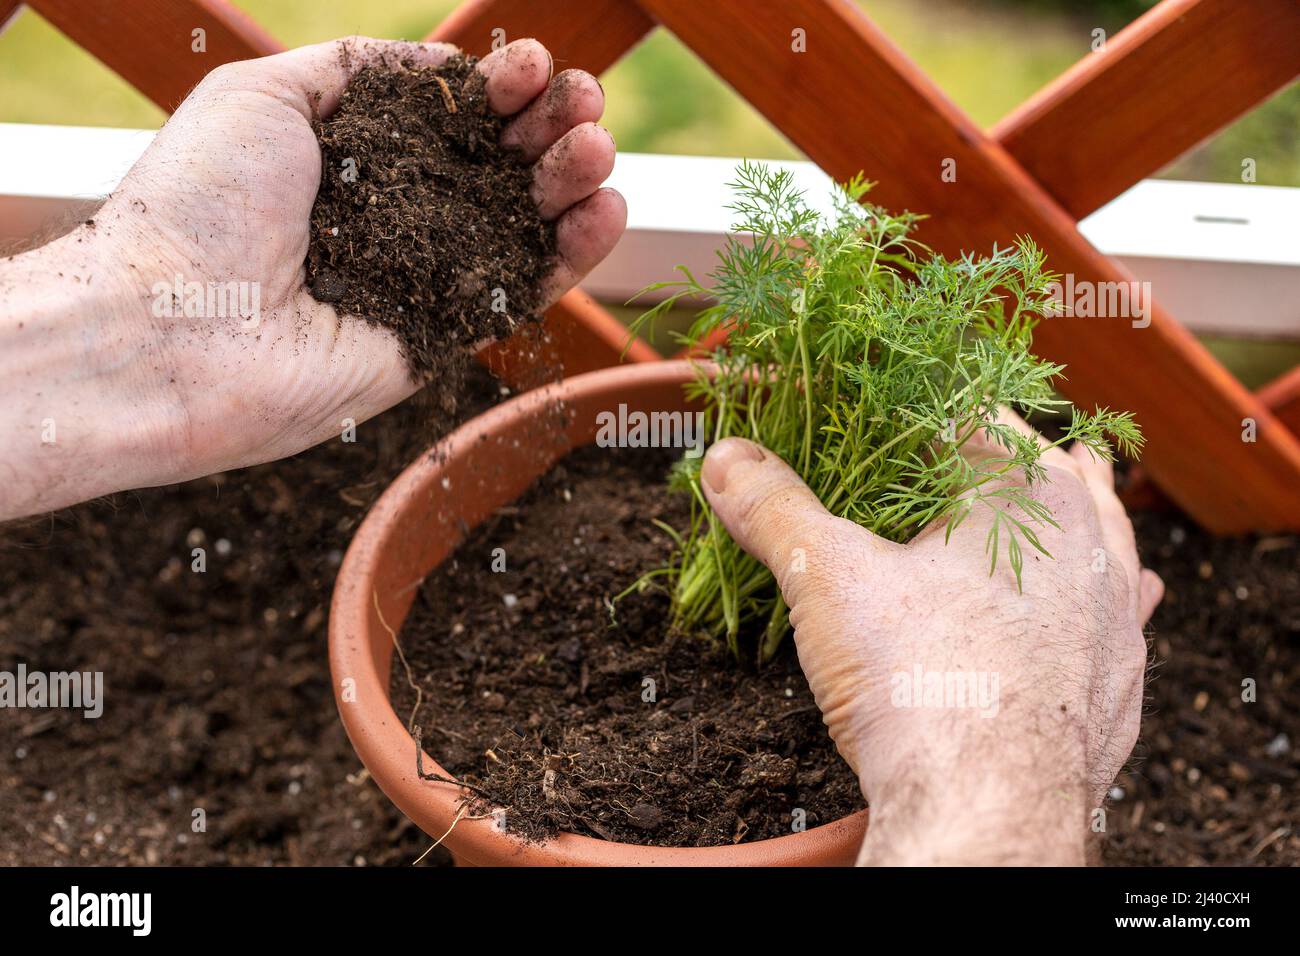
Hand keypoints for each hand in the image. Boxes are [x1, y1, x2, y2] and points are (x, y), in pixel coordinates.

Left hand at [0, 37, 623, 519]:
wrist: (172, 329)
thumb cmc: (202, 203)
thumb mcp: (264, 95)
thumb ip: (357, 72)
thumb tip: (438, 66)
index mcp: (355, 158)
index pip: (451, 117)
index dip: (499, 88)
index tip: (529, 62)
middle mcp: (396, 216)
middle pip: (498, 165)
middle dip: (547, 126)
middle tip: (584, 99)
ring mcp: (424, 278)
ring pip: (521, 224)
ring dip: (570, 181)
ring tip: (598, 149)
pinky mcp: (442, 338)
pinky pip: (522, 292)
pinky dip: (573, 255)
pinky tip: (608, 210)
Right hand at [699, 414, 1162, 864]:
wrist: (989, 809)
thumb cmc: (918, 681)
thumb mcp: (827, 578)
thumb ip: (776, 508)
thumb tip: (725, 458)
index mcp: (1027, 492)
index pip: (970, 415)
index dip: (918, 405)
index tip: (885, 402)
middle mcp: (1091, 542)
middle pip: (1048, 468)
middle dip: (1004, 450)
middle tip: (957, 439)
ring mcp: (1117, 615)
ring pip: (1102, 534)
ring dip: (1075, 508)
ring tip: (1068, 477)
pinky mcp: (1120, 681)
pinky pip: (1121, 613)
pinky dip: (1101, 592)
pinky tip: (1103, 594)